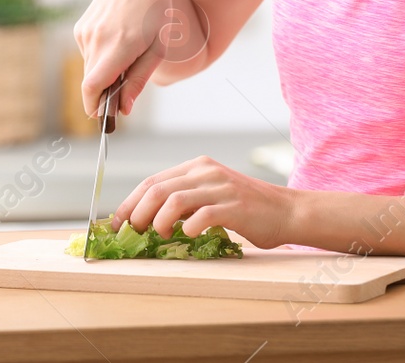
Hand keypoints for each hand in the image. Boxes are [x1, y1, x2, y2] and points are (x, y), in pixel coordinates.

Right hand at [73, 0, 208, 117]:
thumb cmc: (156, 15)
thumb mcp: (157, 50)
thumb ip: (138, 80)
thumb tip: (123, 109)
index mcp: (120, 45)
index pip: (92, 86)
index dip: (93, 106)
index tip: (100, 118)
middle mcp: (97, 38)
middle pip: (91, 81)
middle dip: (103, 93)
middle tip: (122, 93)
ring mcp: (86, 31)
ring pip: (89, 67)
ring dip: (103, 72)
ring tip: (126, 55)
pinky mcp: (81, 26)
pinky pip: (87, 53)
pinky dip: (99, 57)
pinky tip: (115, 40)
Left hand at [114, 155, 294, 248]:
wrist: (287, 211)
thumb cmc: (246, 209)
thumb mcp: (211, 195)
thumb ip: (185, 201)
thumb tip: (148, 220)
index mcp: (197, 167)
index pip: (153, 181)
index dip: (130, 202)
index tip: (117, 222)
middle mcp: (206, 172)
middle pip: (158, 189)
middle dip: (138, 213)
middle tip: (133, 233)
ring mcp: (220, 187)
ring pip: (174, 200)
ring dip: (159, 221)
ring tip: (160, 235)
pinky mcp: (234, 206)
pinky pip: (202, 216)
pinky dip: (188, 228)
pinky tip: (188, 236)